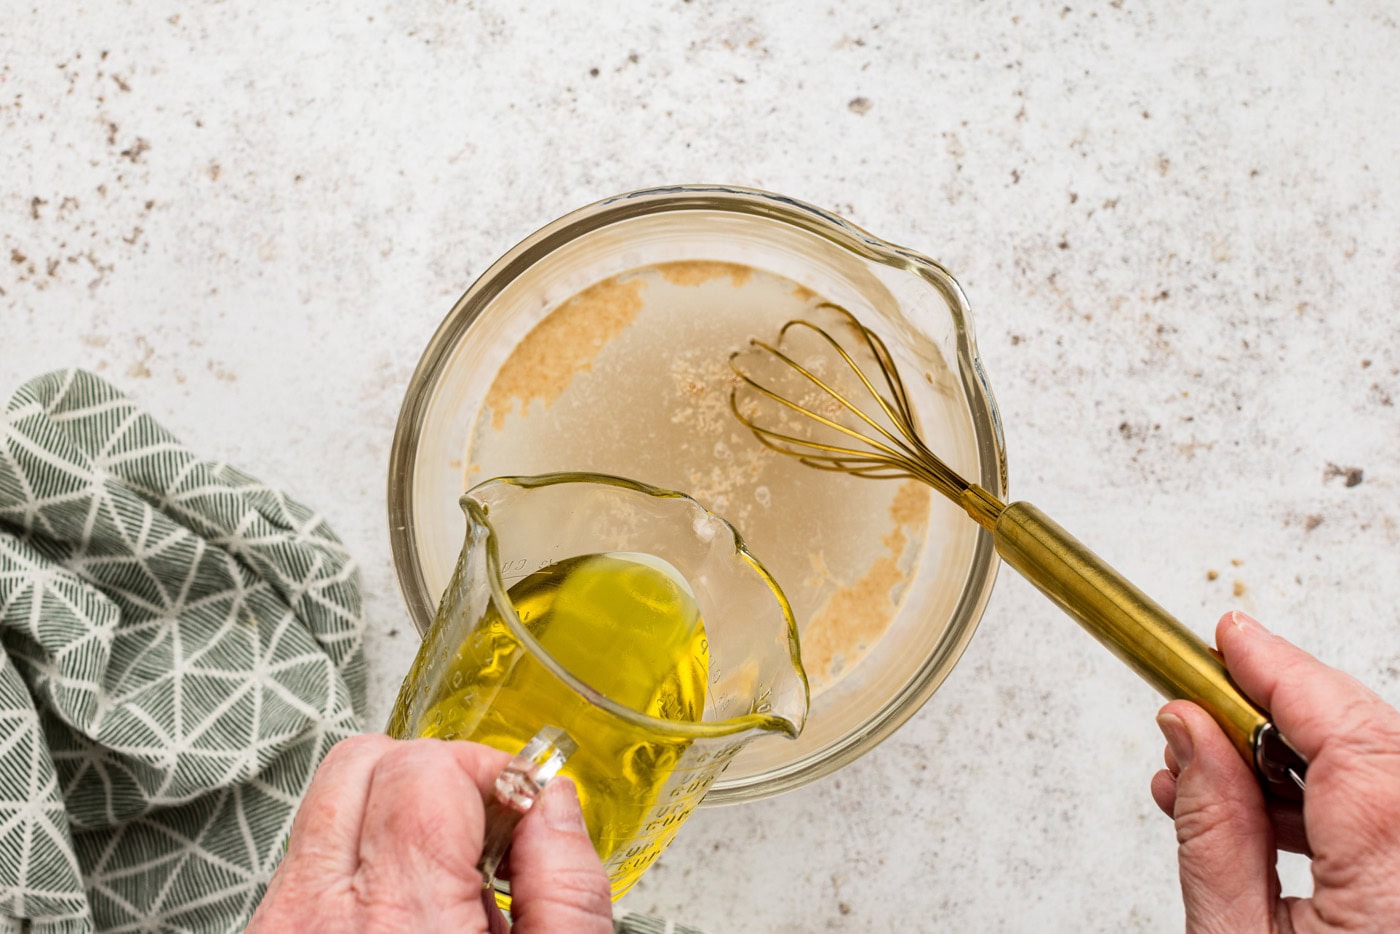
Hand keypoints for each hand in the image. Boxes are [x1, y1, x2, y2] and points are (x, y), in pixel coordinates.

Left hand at [247, 734, 612, 932]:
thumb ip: (567, 886)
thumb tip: (553, 801)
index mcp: (402, 919)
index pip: (423, 768)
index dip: (485, 773)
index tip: (517, 814)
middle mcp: (318, 917)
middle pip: (362, 761)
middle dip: (434, 775)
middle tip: (481, 835)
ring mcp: (279, 926)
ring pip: (328, 797)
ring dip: (393, 810)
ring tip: (442, 881)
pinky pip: (304, 853)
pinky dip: (357, 856)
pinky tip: (402, 910)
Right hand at [1150, 611, 1399, 931]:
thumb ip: (1212, 833)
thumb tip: (1188, 728)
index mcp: (1393, 891)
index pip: (1351, 740)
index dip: (1286, 673)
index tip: (1231, 636)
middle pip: (1375, 743)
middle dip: (1281, 710)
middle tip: (1200, 702)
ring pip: (1382, 772)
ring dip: (1295, 758)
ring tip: (1204, 775)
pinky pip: (1390, 815)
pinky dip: (1328, 801)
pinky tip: (1254, 815)